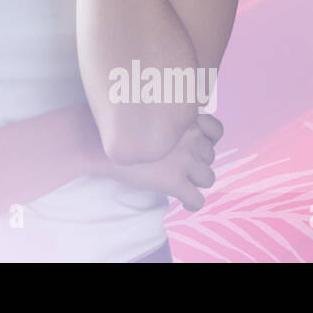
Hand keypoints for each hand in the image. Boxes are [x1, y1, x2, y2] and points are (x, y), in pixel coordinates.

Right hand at [107, 113, 221, 211]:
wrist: (96, 142)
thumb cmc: (114, 124)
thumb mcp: (144, 109)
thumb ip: (165, 115)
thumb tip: (171, 122)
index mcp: (184, 118)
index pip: (216, 130)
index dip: (208, 138)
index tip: (194, 142)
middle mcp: (190, 137)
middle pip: (210, 155)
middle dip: (198, 160)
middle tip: (180, 162)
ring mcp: (184, 161)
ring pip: (208, 178)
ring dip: (198, 181)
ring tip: (185, 182)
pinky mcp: (174, 182)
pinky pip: (197, 200)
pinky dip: (192, 203)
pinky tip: (183, 202)